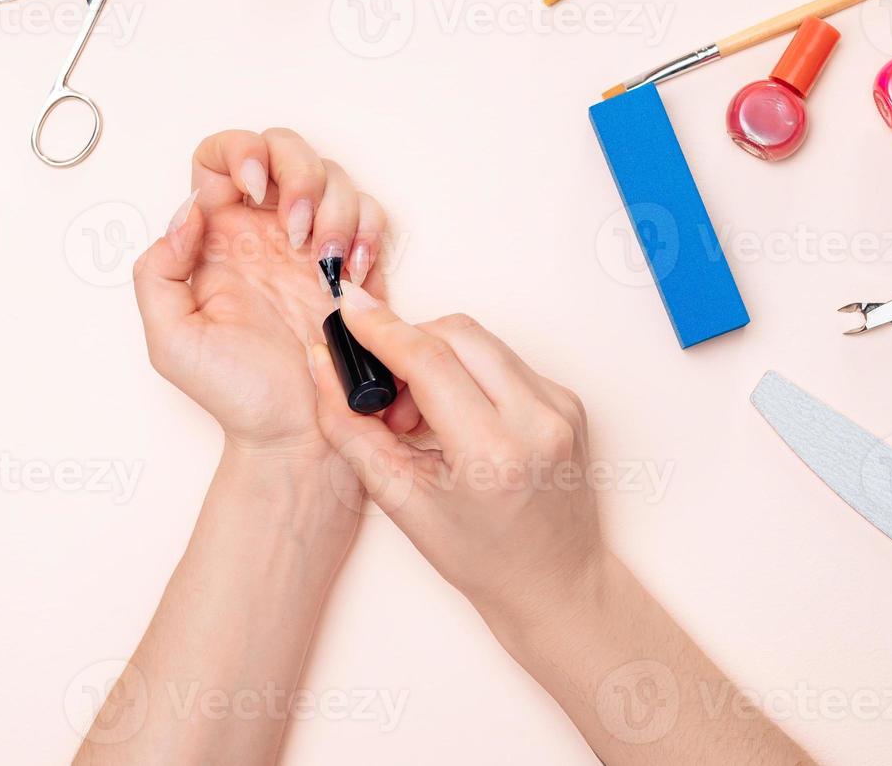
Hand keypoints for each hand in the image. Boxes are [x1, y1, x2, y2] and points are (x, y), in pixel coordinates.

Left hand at [134, 129, 389, 458]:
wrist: (297, 435)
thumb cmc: (237, 395)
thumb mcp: (169, 339)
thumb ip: (158, 270)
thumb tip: (188, 212)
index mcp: (218, 238)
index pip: (220, 157)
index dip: (237, 152)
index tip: (250, 188)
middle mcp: (265, 231)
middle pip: (284, 147)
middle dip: (297, 172)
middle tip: (297, 228)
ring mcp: (312, 245)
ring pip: (332, 176)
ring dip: (334, 209)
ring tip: (326, 263)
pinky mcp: (354, 265)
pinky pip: (371, 214)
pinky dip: (367, 232)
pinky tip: (352, 271)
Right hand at [307, 282, 606, 626]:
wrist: (555, 582)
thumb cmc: (482, 557)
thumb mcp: (402, 502)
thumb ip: (352, 431)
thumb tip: (323, 367)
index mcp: (493, 453)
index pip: (429, 359)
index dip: (381, 328)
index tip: (348, 308)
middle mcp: (537, 421)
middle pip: (457, 333)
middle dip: (409, 344)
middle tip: (387, 394)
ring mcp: (560, 406)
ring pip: (482, 341)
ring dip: (438, 359)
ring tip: (420, 415)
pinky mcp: (568, 400)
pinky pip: (504, 360)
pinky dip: (469, 373)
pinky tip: (456, 417)